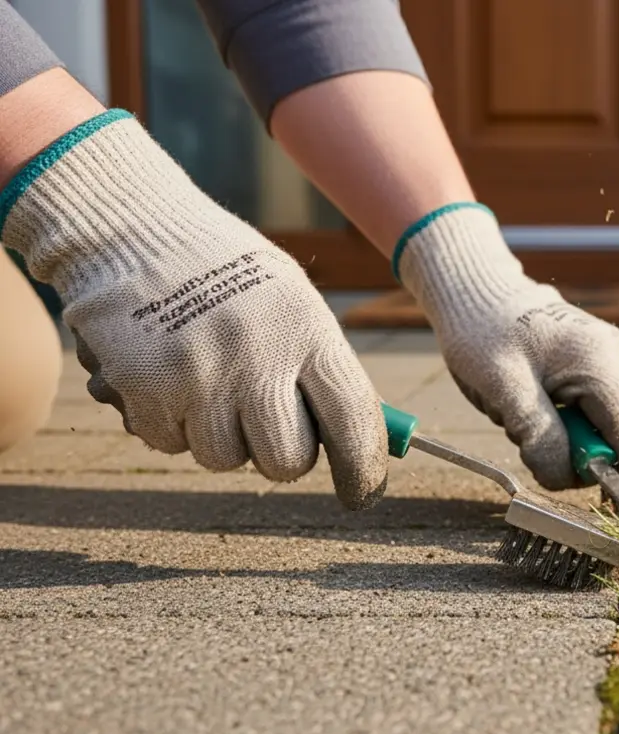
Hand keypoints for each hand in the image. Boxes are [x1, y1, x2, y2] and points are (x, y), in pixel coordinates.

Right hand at [2, 110, 387, 508]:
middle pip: (286, 460)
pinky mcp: (145, 389)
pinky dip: (168, 422)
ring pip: (223, 459)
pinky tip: (167, 373)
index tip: (360, 494)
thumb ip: (322, 368)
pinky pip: (168, 443)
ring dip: (217, 435)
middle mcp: (259, 353)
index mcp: (309, 328)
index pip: (353, 418)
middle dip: (278, 456)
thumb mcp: (292, 302)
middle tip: (264, 425)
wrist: (133, 232)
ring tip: (208, 379)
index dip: (362, 467)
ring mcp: (199, 373)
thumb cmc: (228, 274)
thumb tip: (363, 443)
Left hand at [396, 204, 618, 501]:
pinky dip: (588, 432)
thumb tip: (566, 475)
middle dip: (611, 463)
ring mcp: (617, 362)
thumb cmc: (483, 334)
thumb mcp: (501, 387)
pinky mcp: (606, 369)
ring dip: (594, 448)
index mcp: (600, 361)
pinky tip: (550, 421)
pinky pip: (613, 415)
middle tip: (554, 464)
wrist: (479, 293)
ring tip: (540, 432)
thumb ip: (538, 434)